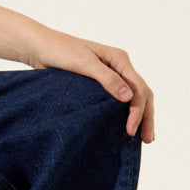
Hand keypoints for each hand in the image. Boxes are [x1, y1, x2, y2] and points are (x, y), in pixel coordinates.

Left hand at [25, 27, 154, 142]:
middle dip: (146, 116)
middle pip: (142, 93)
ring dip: (140, 115)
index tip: (130, 131)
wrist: (42, 48)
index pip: (139, 88)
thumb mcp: (84, 64)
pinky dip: (126, 113)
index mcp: (119, 59)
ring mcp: (111, 75)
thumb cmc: (61, 52)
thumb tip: (128, 97)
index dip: (138, 111)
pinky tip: (125, 126)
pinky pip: (119, 99)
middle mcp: (119, 67)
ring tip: (142, 137)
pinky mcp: (100, 84)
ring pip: (134, 97)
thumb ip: (107, 79)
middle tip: (147, 140)